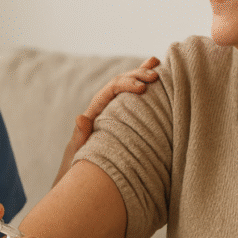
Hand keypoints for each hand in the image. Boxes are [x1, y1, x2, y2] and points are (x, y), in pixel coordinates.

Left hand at [53, 56, 159, 185]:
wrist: (82, 174)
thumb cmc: (81, 163)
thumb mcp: (80, 150)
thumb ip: (80, 135)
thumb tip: (80, 117)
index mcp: (96, 110)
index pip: (112, 89)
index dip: (127, 84)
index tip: (143, 89)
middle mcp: (104, 105)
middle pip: (121, 82)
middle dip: (137, 75)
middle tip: (155, 76)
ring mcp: (114, 109)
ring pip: (128, 85)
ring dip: (141, 73)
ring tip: (157, 63)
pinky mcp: (124, 115)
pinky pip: (134, 97)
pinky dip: (144, 84)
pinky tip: (157, 75)